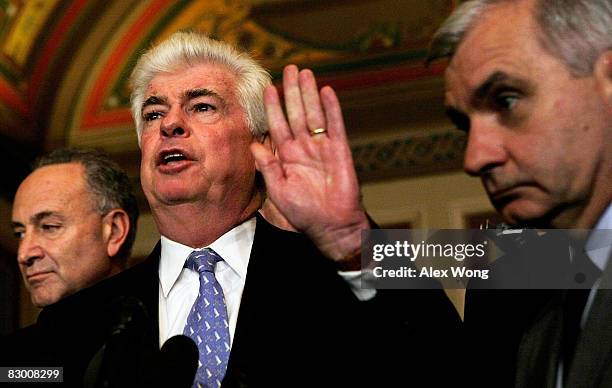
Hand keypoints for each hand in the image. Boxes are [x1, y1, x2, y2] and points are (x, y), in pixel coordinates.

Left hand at [251, 65, 369, 265]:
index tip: (267, 88)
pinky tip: (327, 92)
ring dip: (309, 93)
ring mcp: (322, 147)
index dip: (272, 107)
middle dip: (292, 91)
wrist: (331, 225)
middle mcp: (304, 147)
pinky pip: (335, 126)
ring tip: (305, 73)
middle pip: (296, 113)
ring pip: (314, 114)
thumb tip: (254, 145)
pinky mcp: (340, 151)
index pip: (277, 125)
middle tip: (290, 69)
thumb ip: (268, 168)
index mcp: (287, 156)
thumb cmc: (304, 212)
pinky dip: (332, 109)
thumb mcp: (279, 191)